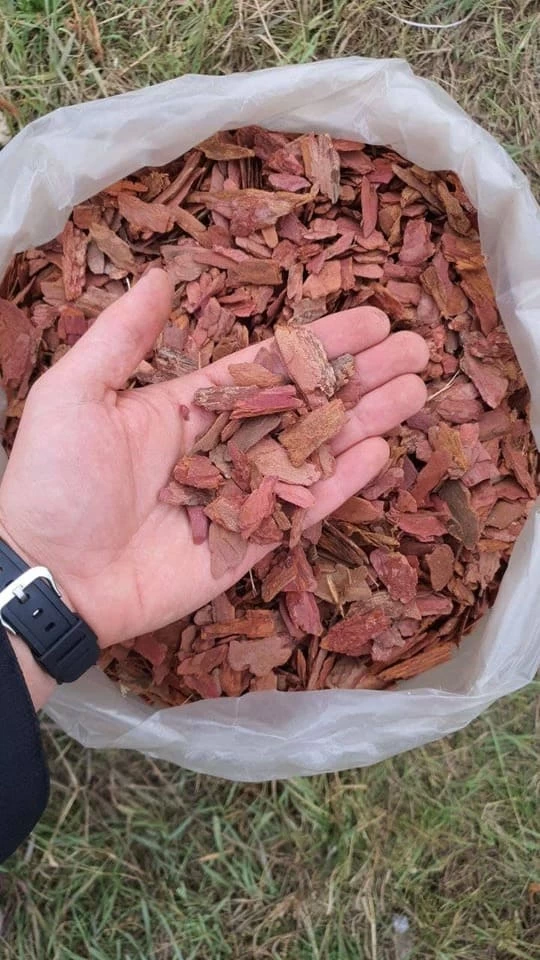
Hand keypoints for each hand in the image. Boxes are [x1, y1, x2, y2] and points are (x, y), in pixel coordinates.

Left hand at [0, 270, 427, 656]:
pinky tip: (379, 451)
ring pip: (317, 450)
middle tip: (416, 349)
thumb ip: (121, 337)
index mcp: (191, 405)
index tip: (371, 317)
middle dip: (362, 375)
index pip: (272, 365)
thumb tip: (157, 276)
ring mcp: (243, 494)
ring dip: (366, 420)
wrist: (50, 574)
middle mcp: (227, 445)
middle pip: (308, 403)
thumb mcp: (74, 394)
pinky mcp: (251, 542)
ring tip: (416, 391)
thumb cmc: (55, 481)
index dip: (321, 342)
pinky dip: (341, 482)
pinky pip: (304, 507)